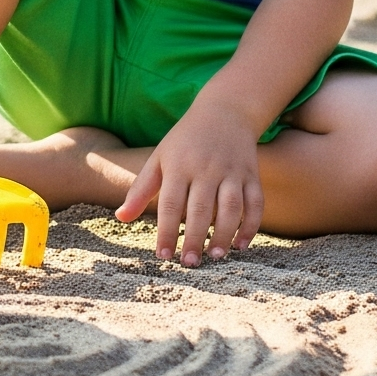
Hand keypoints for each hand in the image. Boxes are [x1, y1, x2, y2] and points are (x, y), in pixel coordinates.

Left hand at [118, 98, 264, 265]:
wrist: (224, 111)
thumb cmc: (184, 141)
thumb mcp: (159, 159)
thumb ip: (140, 190)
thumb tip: (121, 217)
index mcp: (179, 166)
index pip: (170, 204)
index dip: (166, 231)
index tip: (162, 255)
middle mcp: (206, 169)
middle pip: (201, 209)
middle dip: (195, 238)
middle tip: (189, 263)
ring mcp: (232, 171)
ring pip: (231, 207)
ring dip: (225, 234)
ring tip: (216, 257)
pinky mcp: (252, 174)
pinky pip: (256, 203)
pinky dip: (251, 225)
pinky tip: (242, 245)